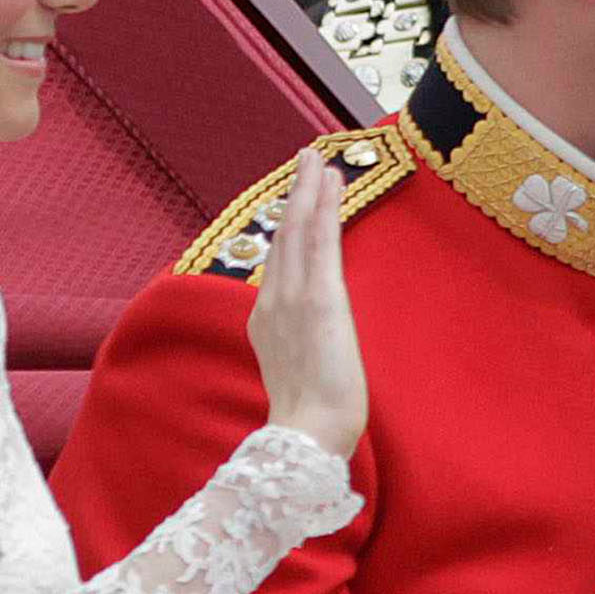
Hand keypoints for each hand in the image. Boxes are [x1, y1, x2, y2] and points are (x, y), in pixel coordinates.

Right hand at [244, 162, 369, 460]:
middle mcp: (272, 301)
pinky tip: (329, 183)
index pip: (279, 262)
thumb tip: (307, 342)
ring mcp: (293, 296)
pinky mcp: (320, 297)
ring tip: (318, 158)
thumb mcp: (295, 375)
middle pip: (283, 236)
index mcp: (265, 321)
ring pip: (298, 229)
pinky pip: (319, 241)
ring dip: (309, 190)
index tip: (300, 200)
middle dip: (296, 195)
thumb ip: (296, 350)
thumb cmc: (310, 420)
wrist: (308, 435)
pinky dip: (322, 207)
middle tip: (306, 159)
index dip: (288, 226)